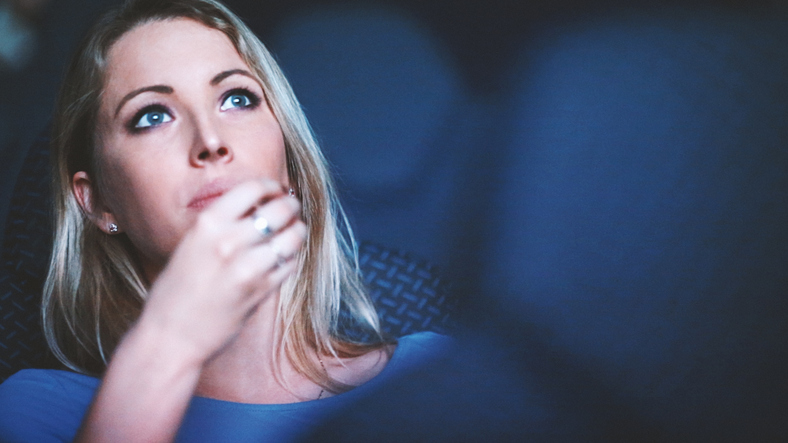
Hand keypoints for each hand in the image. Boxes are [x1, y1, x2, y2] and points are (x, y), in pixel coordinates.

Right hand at [136, 179, 305, 365]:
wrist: (170, 337)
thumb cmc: (177, 290)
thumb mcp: (192, 245)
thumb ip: (222, 225)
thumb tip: (258, 206)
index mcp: (207, 224)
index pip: (252, 188)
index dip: (271, 186)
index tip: (277, 190)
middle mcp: (229, 241)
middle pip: (280, 209)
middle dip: (291, 206)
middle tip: (292, 209)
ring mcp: (248, 267)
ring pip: (292, 237)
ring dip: (298, 231)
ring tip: (295, 231)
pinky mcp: (261, 291)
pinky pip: (290, 264)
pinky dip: (292, 257)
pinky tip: (285, 257)